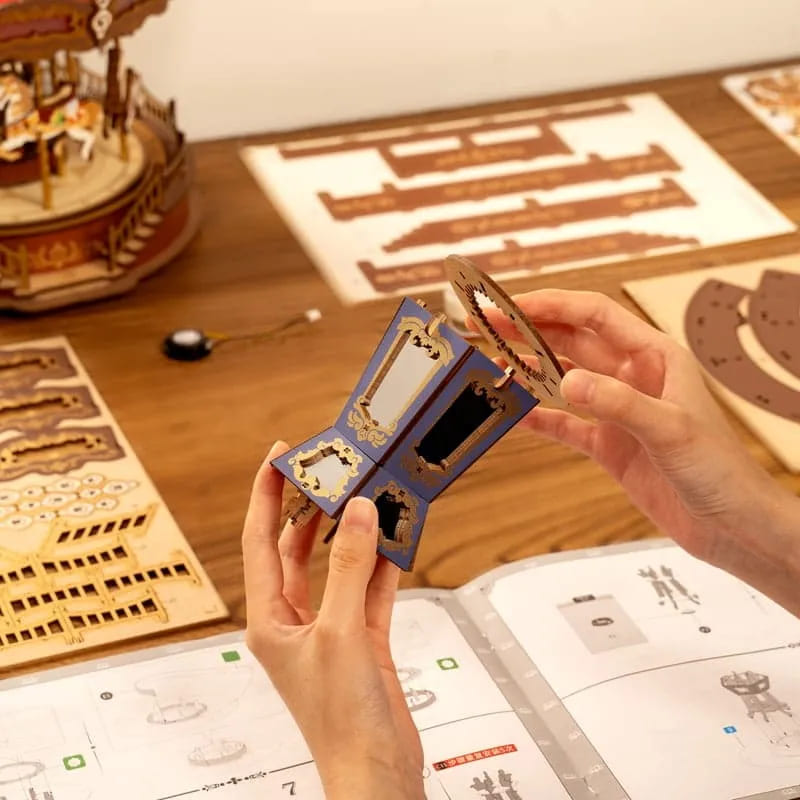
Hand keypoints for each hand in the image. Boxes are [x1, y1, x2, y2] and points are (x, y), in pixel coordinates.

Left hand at [242, 442, 423, 799]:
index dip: (265, 495)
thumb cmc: (341, 722)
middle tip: (330, 470)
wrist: (377, 771)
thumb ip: (349, 569)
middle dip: (312, 507)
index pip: (260, 541)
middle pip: (297, 547)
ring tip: (367, 494)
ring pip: (339, 564)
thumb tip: (357, 512)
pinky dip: (383, 563)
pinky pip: (370, 587)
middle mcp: (294, 619)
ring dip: (353, 532)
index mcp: (268, 618)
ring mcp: (330, 628)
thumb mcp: (339, 634)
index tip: (278, 457)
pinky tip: (396, 536)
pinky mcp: (362, 639)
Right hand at [481, 289, 799, 613]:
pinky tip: (516, 413)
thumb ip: (618, 404)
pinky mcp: (611, 445)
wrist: (734, 527)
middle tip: (486, 326)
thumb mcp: (670, 431)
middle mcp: (634, 377)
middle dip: (528, 331)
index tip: (512, 305)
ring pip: (564, 379)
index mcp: (656, 357)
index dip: (552, 305)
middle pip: (571, 342)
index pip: (595, 316)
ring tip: (492, 362)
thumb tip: (567, 382)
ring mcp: (619, 411)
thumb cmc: (722, 472)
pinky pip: (566, 425)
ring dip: (530, 370)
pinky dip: (540, 418)